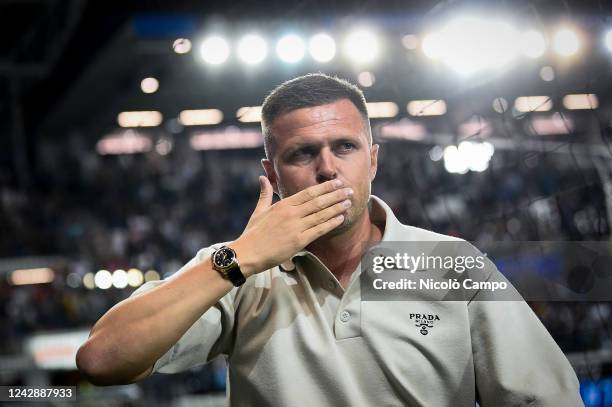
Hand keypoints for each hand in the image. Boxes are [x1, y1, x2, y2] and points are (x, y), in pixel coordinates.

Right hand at [231, 176, 352, 276]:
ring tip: (349, 202)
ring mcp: (296, 227)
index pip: (309, 193)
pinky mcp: (298, 241)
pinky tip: (341, 219)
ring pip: (321, 214)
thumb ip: (265, 194)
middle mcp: (291, 213)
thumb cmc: (252, 233)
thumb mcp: (259, 211)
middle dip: (336, 195)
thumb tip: (262, 177)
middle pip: (318, 201)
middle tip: (349, 190)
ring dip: (337, 207)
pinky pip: (319, 230)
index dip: (325, 187)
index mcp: (283, 205)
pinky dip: (331, 223)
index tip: (337, 182)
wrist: (247, 253)